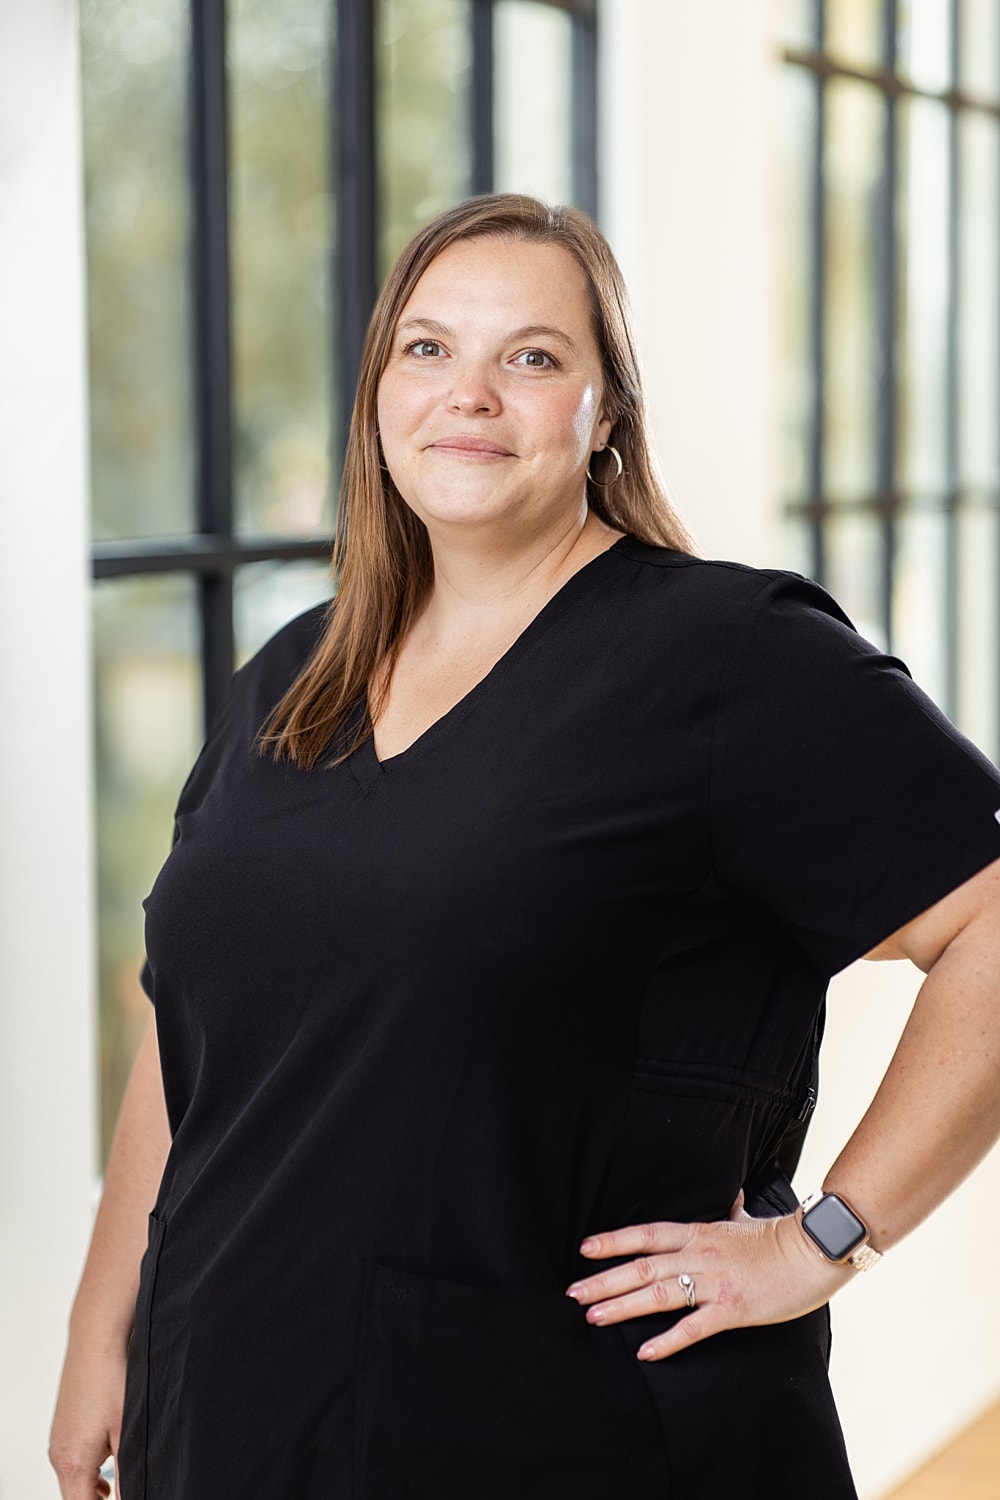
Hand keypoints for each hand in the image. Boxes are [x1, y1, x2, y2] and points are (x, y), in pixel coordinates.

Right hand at [49, 1334, 126, 1499]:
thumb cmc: (112, 1380)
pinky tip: (108, 1460)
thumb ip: (126, 1472)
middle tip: (125, 1491)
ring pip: (73, 1477)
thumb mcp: (126, 1431)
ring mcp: (58, 1439)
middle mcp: (58, 1454)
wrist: (96, 1341)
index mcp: (72, 1462)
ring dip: (92, 1485)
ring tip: (118, 1484)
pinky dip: (87, 1467)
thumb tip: (128, 1495)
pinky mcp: (63, 1426)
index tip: (120, 1498)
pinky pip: (72, 1459)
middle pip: (75, 1496)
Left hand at [565, 1203, 851, 1361]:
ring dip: (622, 1306)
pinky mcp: (732, 1308)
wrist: (816, 1249)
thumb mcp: (750, 1220)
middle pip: (642, 1265)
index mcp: (700, 1232)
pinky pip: (693, 1327)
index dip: (614, 1240)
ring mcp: (714, 1281)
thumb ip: (734, 1212)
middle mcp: (700, 1254)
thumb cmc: (783, 1237)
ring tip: (593, 1317)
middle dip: (604, 1279)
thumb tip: (734, 1197)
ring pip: (658, 1293)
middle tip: (573, 1293)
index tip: (585, 1248)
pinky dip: (668, 1341)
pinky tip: (645, 1353)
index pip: (646, 1234)